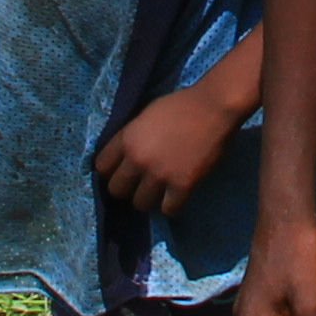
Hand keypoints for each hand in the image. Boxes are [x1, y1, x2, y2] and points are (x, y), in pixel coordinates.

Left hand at [93, 83, 245, 220]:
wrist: (214, 107)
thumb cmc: (181, 105)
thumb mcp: (146, 115)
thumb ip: (132, 136)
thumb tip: (123, 157)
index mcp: (127, 138)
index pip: (101, 167)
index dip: (111, 170)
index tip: (122, 171)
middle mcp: (138, 159)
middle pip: (116, 190)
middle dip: (127, 188)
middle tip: (140, 183)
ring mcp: (160, 174)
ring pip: (139, 204)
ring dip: (148, 198)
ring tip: (159, 190)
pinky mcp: (182, 185)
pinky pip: (168, 210)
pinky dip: (171, 205)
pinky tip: (176, 195)